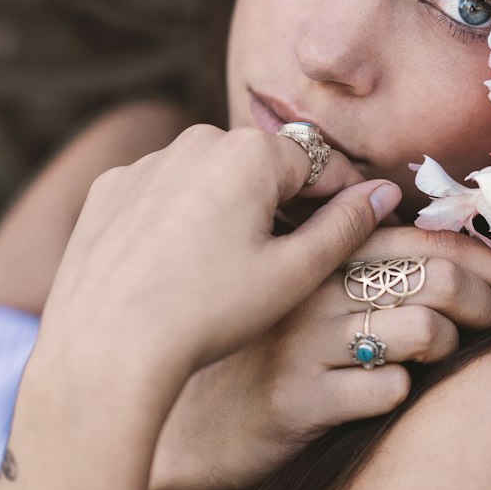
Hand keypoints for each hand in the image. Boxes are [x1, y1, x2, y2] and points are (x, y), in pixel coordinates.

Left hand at [33, 123, 401, 418]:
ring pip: (210, 178)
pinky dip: (179, 219)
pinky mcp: (107, 191)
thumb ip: (346, 226)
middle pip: (262, 167)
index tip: (359, 230)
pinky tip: (180, 269)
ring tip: (231, 272)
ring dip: (231, 209)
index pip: (319, 165)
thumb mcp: (294, 274)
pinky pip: (161, 194)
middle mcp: (194, 140)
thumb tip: (386, 191)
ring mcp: (144, 164)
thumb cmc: (208, 314)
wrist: (105, 349)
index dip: (345, 199)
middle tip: (292, 262)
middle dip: (284, 204)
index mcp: (248, 152)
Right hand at [145, 225, 490, 489]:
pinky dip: (403, 394)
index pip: (431, 238)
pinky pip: (388, 390)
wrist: (184, 433)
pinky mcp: (297, 399)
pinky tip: (381, 397)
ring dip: (452, 347)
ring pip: (424, 329)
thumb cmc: (262, 360)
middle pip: (440, 276)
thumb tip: (468, 261)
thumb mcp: (305, 300)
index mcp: (320, 251)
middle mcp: (311, 286)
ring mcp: (303, 342)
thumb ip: (365, 268)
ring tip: (437, 356)